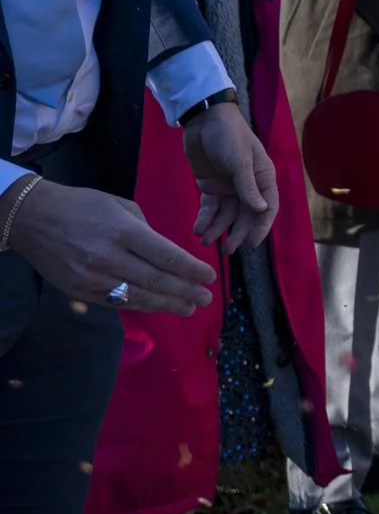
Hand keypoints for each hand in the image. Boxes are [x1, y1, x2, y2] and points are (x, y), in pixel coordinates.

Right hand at [3, 179, 214, 313]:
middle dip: (186, 291)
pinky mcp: (80, 291)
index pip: (166, 257)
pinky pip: (117, 301)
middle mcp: (109, 258)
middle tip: (206, 299)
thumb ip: (145, 231)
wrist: (32, 219)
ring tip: (189, 308)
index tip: (210, 277)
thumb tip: (166, 254)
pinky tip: (158, 306)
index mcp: (123, 232)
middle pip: (156, 281)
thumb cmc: (81, 206)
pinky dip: (141, 304)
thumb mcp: (120, 206)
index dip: (191, 269)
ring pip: (138, 297)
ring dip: (167, 304)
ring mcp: (92, 278)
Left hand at [182, 102, 277, 252]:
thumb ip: (248, 186)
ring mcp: (229, 186)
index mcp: (263, 177)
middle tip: (228, 249)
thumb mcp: (240, 160)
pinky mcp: (210, 185)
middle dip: (237, 232)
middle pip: (245, 215)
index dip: (261, 226)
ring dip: (218, 228)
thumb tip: (261, 210)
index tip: (252, 244)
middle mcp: (248, 184)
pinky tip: (198, 229)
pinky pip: (210, 207)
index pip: (267, 207)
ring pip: (226, 214)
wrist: (204, 119)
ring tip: (206, 241)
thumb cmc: (229, 136)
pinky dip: (205, 218)